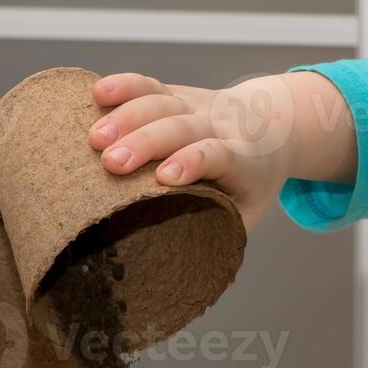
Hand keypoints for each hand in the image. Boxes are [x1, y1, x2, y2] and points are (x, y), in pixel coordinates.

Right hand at [88, 71, 356, 230]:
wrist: (274, 127)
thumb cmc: (252, 184)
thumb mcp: (249, 212)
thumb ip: (219, 237)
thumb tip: (174, 283)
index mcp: (245, 159)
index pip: (221, 154)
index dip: (195, 161)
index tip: (166, 177)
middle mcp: (222, 128)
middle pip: (183, 127)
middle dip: (146, 143)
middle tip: (111, 163)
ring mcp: (200, 106)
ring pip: (164, 102)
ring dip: (127, 117)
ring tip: (93, 138)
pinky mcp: (179, 94)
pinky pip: (152, 85)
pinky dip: (125, 85)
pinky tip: (97, 91)